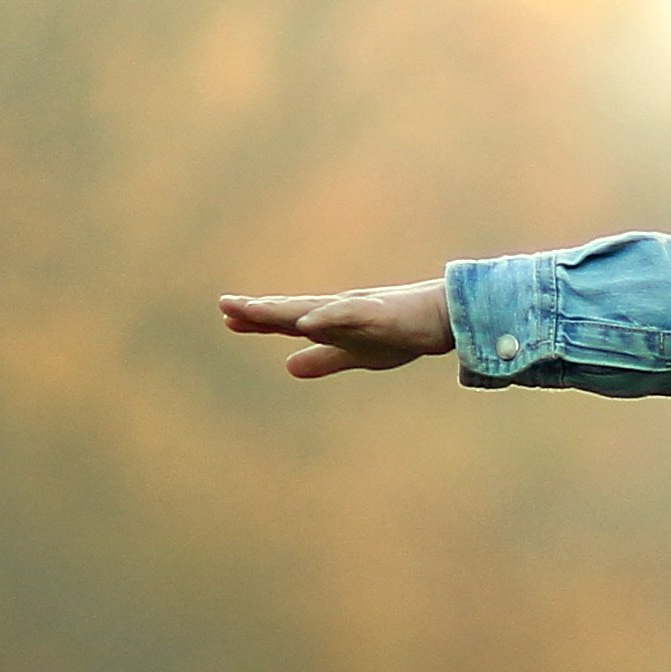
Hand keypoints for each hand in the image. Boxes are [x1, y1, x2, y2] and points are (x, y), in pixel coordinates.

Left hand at [218, 282, 454, 376]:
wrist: (444, 318)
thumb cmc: (402, 333)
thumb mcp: (357, 354)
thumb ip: (323, 359)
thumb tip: (288, 366)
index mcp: (331, 322)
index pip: (288, 321)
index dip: (258, 321)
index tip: (227, 319)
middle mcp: (337, 310)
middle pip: (292, 310)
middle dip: (260, 309)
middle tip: (226, 305)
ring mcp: (357, 310)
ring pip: (313, 308)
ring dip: (284, 309)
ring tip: (254, 309)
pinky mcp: (379, 314)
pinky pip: (348, 316)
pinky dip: (326, 318)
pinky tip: (305, 324)